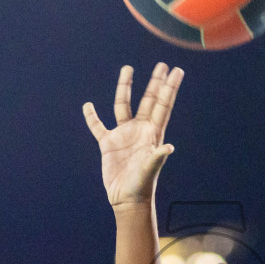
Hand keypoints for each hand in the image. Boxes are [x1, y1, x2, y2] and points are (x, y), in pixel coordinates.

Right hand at [83, 63, 183, 208]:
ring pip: (123, 105)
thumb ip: (157, 157)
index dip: (169, 88)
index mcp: (152, 133)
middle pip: (148, 100)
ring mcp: (123, 135)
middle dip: (155, 82)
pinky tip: (88, 106)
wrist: (127, 199)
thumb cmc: (142, 185)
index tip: (176, 70)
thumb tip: (169, 148)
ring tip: (128, 68)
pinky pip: (98, 126)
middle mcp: (139, 130)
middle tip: (162, 64)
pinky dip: (92, 116)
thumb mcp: (150, 169)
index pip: (162, 105)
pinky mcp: (108, 143)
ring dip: (125, 87)